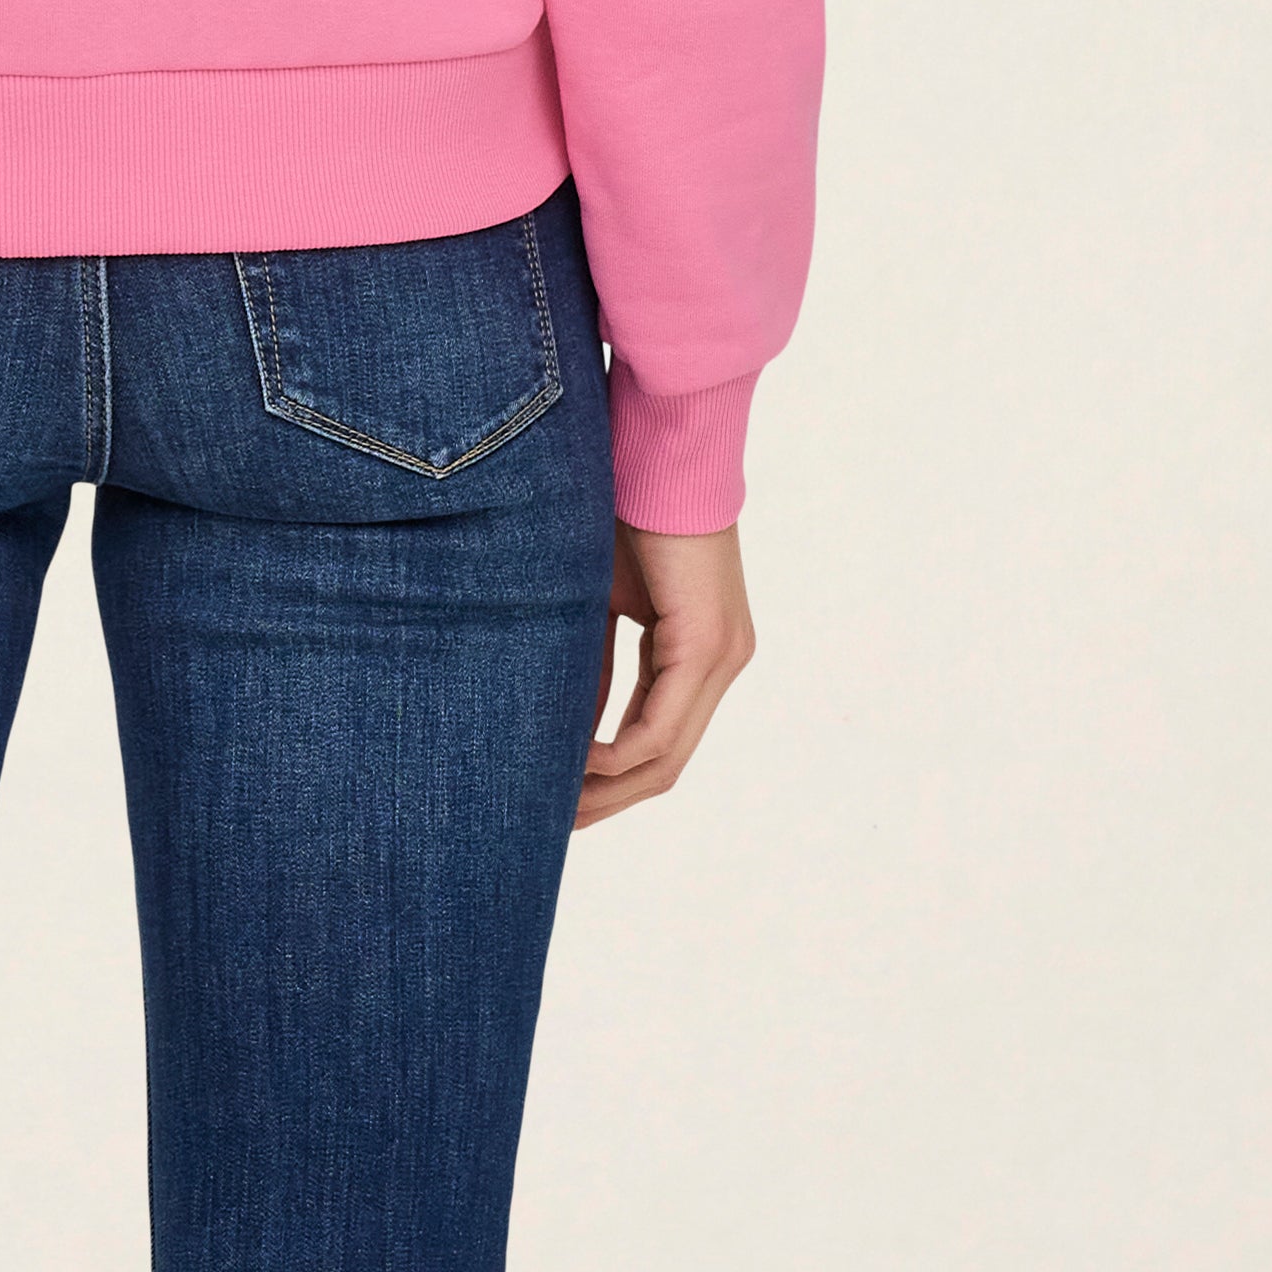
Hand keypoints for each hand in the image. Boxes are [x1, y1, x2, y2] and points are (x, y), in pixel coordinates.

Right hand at [580, 518, 753, 825]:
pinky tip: (571, 764)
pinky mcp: (707, 646)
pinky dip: (613, 756)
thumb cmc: (622, 510)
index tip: (556, 798)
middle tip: (550, 822)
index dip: (607, 781)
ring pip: (664, 757)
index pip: (657, 741)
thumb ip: (591, 669)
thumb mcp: (599, 606)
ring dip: (607, 789)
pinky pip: (659, 730)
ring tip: (553, 805)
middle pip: (664, 765)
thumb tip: (567, 733)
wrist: (655, 449)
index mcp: (699, 652)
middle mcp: (722, 661)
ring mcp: (722, 657)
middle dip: (605, 800)